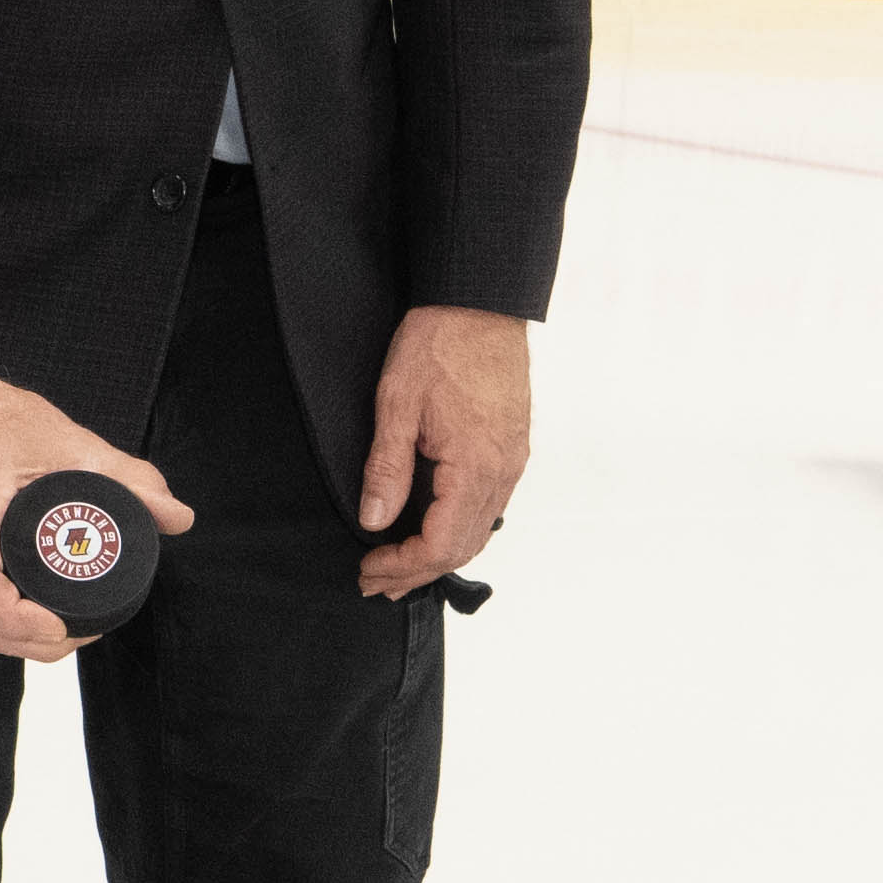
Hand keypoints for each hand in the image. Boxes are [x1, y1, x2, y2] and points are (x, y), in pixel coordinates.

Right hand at [0, 369, 195, 661]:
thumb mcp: (67, 441)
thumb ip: (127, 476)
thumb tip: (177, 517)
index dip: (20, 621)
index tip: (59, 626)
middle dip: (32, 643)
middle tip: (82, 634)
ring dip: (17, 640)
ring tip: (67, 631)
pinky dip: (0, 623)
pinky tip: (37, 617)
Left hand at [355, 302, 530, 597]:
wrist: (480, 300)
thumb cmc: (439, 343)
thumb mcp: (396, 404)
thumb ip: (387, 468)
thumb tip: (375, 520)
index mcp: (475, 466)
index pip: (441, 544)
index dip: (403, 564)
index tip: (369, 568)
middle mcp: (503, 471)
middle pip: (464, 546)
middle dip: (419, 570)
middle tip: (378, 582)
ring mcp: (513, 460)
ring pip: (481, 529)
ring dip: (440, 554)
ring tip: (402, 566)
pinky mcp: (513, 447)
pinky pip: (491, 505)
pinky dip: (461, 528)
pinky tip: (436, 527)